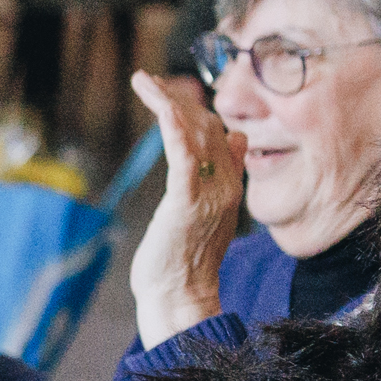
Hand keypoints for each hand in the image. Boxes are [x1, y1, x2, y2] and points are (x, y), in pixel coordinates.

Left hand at [127, 71, 248, 345]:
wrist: (182, 298)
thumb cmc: (184, 263)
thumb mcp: (207, 213)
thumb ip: (221, 178)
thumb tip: (237, 140)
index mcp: (230, 186)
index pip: (221, 133)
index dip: (196, 109)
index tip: (171, 93)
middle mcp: (226, 184)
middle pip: (208, 125)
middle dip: (177, 98)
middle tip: (148, 81)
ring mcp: (209, 192)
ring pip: (195, 132)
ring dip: (167, 101)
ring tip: (144, 81)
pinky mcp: (187, 201)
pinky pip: (184, 155)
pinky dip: (173, 125)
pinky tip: (160, 104)